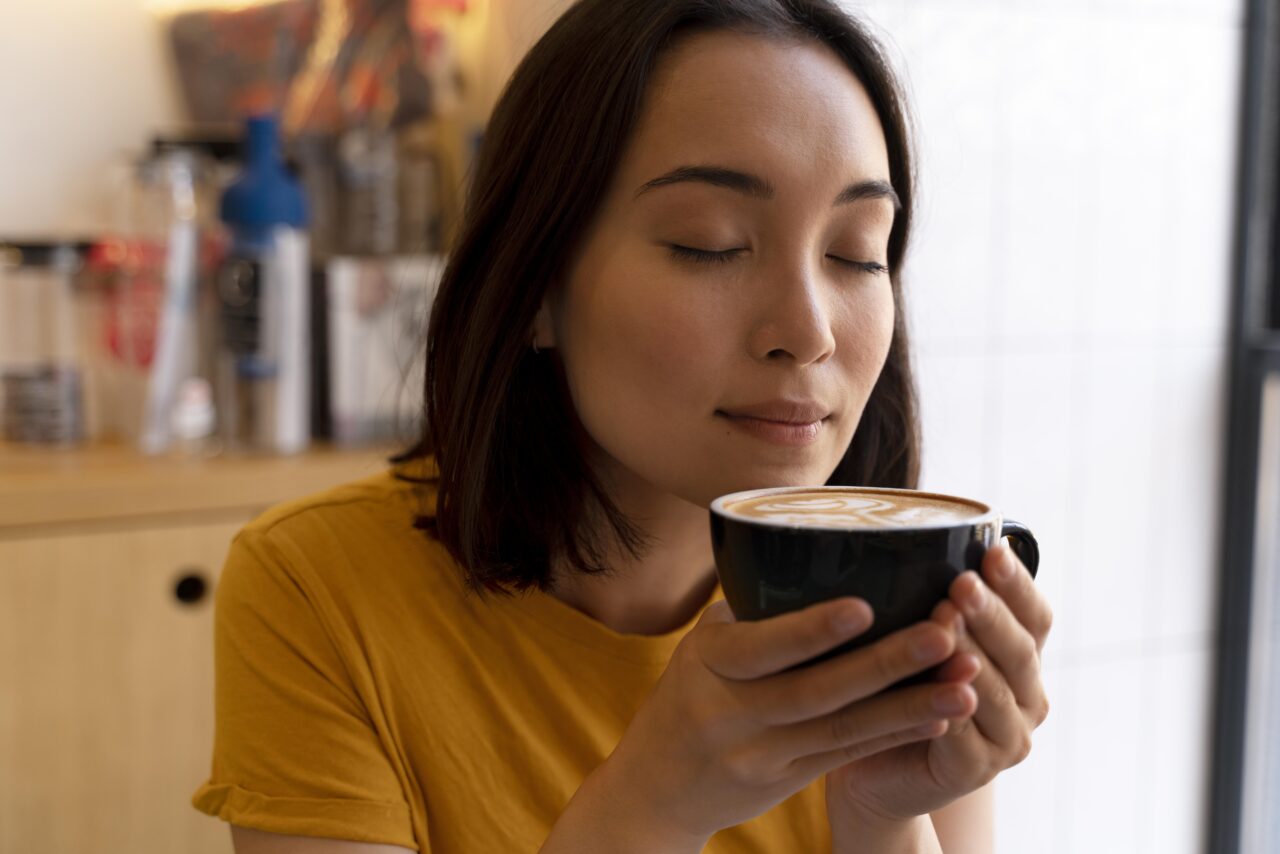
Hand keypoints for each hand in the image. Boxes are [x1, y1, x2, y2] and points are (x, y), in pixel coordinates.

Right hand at [597, 592, 975, 842]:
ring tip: (965, 683)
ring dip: (909, 706)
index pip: (761, 646)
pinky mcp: (784, 783)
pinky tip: (940, 715)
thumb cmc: (689, 694)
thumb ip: (754, 612)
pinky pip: (846, 755)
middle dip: (885, 664)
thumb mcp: (702, 646)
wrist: (657, 786)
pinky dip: (895, 733)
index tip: (866, 606)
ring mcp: (759, 754)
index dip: (812, 630)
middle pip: (815, 691)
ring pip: (843, 730)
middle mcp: (730, 713)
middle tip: (943, 634)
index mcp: (707, 663)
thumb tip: (823, 551)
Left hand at [825, 542, 1053, 825]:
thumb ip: (928, 598)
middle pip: (1018, 649)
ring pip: (993, 691)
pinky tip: (938, 688)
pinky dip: (950, 709)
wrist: (873, 767)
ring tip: (944, 624)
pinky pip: (965, 737)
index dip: (1017, 583)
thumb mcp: (915, 636)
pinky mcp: (974, 772)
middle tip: (962, 583)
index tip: (992, 549)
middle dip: (990, 613)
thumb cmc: (894, 687)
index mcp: (1021, 657)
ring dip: (970, 656)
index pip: (1035, 615)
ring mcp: (1007, 738)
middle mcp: (1026, 696)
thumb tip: (907, 532)